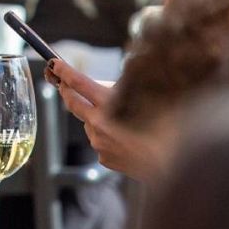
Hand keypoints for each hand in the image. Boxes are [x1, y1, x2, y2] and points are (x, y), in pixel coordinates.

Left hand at [46, 59, 164, 180]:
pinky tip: (127, 136)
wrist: (172, 164)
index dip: (65, 71)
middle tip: (64, 83)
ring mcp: (99, 143)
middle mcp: (98, 124)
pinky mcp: (103, 158)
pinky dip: (107, 134)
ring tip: (120, 117)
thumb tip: (104, 84)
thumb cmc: (166, 126)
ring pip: (89, 123)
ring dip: (95, 115)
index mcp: (108, 104)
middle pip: (72, 103)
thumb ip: (121, 88)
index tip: (55, 64)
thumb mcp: (146, 95)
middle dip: (66, 90)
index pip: (78, 83)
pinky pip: (100, 140)